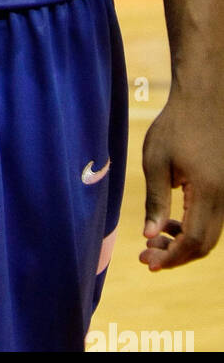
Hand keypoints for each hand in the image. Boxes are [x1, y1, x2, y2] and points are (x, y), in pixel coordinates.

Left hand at [140, 91, 223, 269]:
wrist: (204, 99)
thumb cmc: (175, 125)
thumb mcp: (156, 161)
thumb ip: (155, 200)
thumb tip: (150, 235)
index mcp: (208, 192)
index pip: (194, 241)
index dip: (172, 257)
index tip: (149, 263)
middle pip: (206, 244)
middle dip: (177, 256)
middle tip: (147, 256)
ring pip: (212, 234)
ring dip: (185, 244)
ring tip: (155, 239)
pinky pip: (214, 219)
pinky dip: (194, 228)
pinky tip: (172, 222)